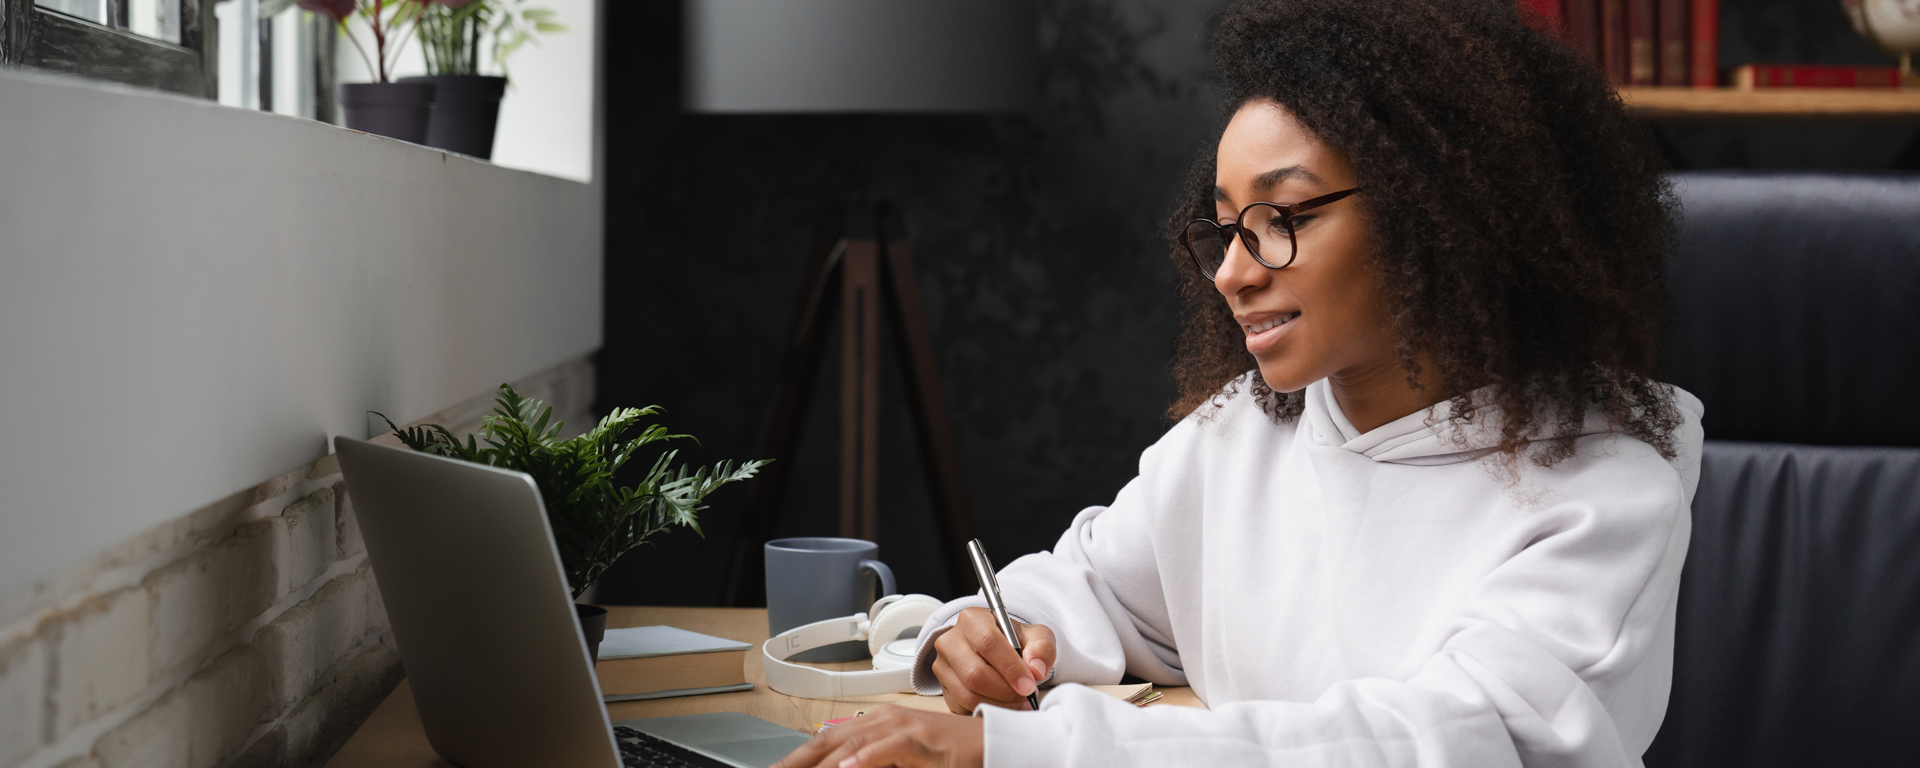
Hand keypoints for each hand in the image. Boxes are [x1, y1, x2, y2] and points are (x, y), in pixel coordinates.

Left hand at [773, 704, 982, 767]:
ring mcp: (904, 727)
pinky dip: (865, 759)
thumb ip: (873, 761)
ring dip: (824, 763)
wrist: (992, 744)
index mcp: (877, 723)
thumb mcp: (902, 759)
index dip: (797, 757)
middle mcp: (885, 720)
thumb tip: (843, 767)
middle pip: (829, 739)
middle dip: (797, 760)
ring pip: (853, 744)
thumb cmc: (948, 754)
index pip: (826, 739)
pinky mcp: (923, 741)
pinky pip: (889, 750)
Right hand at [930, 607, 1055, 714]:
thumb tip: (1036, 670)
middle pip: (974, 674)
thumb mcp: (1036, 637)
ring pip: (968, 695)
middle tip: (1026, 695)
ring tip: (1019, 702)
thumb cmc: (1015, 642)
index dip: (1011, 668)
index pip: (988, 643)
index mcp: (972, 619)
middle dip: (1006, 691)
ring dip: (999, 705)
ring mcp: (942, 666)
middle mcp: (950, 641)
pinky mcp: (943, 689)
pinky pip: (964, 708)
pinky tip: (1005, 706)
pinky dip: (988, 711)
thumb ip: (1042, 648)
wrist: (998, 651)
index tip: (1029, 685)